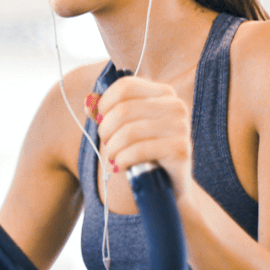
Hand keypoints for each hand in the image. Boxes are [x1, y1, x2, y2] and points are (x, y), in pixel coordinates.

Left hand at [85, 76, 192, 200]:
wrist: (168, 183)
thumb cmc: (144, 151)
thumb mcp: (125, 128)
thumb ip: (107, 113)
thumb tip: (88, 102)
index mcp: (163, 93)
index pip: (125, 86)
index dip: (105, 103)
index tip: (99, 119)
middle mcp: (175, 106)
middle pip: (124, 109)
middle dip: (106, 129)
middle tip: (104, 142)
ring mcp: (180, 127)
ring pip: (129, 131)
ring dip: (112, 147)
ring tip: (111, 157)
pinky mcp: (180, 149)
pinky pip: (139, 151)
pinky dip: (122, 160)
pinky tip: (120, 166)